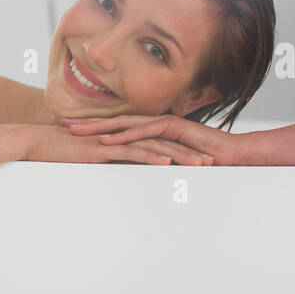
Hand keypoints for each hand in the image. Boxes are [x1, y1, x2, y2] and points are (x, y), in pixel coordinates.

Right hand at [25, 124, 214, 164]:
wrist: (38, 143)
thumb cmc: (59, 153)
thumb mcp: (90, 160)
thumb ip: (108, 163)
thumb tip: (121, 175)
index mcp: (122, 139)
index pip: (158, 144)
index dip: (180, 151)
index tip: (199, 160)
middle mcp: (123, 137)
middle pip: (164, 143)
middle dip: (189, 152)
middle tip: (212, 162)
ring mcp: (114, 141)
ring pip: (154, 147)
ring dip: (179, 156)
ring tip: (200, 164)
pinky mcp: (103, 149)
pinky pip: (131, 153)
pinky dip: (151, 158)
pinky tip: (167, 164)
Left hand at [60, 114, 248, 165]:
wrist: (231, 154)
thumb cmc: (201, 161)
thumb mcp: (166, 164)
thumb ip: (148, 163)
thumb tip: (129, 171)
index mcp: (150, 129)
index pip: (117, 127)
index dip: (93, 128)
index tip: (71, 132)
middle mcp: (154, 123)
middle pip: (115, 121)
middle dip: (89, 123)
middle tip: (63, 125)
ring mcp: (163, 123)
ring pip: (126, 124)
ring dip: (101, 128)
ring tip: (78, 132)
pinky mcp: (173, 128)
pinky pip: (144, 132)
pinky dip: (125, 136)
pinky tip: (108, 140)